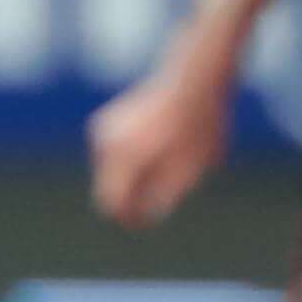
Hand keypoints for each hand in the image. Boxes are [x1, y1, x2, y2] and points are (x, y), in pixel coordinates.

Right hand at [88, 52, 232, 225]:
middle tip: (160, 199)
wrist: (195, 79)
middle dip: (130, 196)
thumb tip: (147, 215)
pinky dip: (129, 158)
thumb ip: (166, 196)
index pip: (112, 203)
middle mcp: (105, 144)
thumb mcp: (191, 169)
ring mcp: (102, 130)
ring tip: (166, 165)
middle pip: (107, 188)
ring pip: (108, 171)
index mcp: (123, 157)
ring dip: (130, 176)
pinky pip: (112, 153)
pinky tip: (157, 147)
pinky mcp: (106, 120)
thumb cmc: (199, 126)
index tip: (147, 222)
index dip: (129, 218)